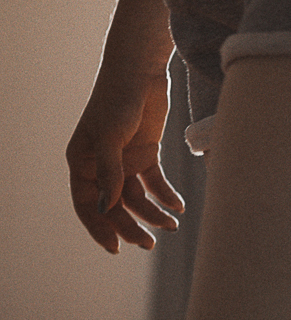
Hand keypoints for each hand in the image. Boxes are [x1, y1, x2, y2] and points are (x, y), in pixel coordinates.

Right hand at [66, 69, 184, 252]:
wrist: (141, 71)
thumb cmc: (117, 100)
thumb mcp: (111, 136)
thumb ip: (111, 172)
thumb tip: (109, 207)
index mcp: (81, 163)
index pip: (88, 204)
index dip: (100, 228)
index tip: (116, 248)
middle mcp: (101, 165)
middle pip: (115, 205)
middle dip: (131, 226)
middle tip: (150, 244)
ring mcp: (125, 159)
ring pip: (138, 196)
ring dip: (154, 212)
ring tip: (172, 225)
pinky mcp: (146, 152)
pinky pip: (155, 181)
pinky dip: (166, 194)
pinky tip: (179, 205)